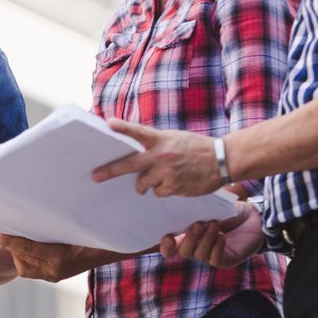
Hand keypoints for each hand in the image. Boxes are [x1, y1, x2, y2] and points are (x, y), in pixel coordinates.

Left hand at [0, 233, 109, 281]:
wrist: (109, 249)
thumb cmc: (91, 233)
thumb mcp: (72, 224)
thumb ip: (50, 224)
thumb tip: (26, 213)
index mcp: (59, 256)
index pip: (26, 248)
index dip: (8, 240)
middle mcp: (55, 269)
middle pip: (22, 259)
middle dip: (8, 246)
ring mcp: (55, 276)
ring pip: (24, 268)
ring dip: (15, 255)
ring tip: (11, 240)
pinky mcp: (55, 277)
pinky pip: (32, 271)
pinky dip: (24, 260)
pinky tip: (23, 249)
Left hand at [91, 120, 220, 196]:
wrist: (222, 159)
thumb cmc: (195, 147)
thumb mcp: (174, 137)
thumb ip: (155, 142)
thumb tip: (135, 148)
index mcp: (161, 139)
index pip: (138, 131)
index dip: (123, 127)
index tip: (108, 124)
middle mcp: (161, 155)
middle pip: (130, 164)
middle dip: (110, 171)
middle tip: (95, 176)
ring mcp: (167, 172)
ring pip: (143, 184)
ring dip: (145, 184)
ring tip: (157, 177)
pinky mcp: (174, 186)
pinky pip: (158, 192)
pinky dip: (161, 190)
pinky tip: (173, 183)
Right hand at [159, 201, 263, 267]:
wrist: (252, 217)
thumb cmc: (228, 210)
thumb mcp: (209, 206)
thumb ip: (193, 209)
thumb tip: (179, 201)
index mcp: (188, 235)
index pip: (171, 247)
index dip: (166, 246)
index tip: (168, 237)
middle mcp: (197, 247)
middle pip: (183, 252)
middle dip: (188, 239)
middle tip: (198, 224)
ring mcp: (210, 255)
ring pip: (199, 255)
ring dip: (205, 239)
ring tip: (214, 225)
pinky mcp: (225, 260)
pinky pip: (214, 259)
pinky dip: (216, 247)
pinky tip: (222, 237)